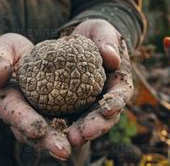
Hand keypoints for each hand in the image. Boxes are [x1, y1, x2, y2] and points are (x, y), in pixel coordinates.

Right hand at [0, 33, 71, 160]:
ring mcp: (43, 114)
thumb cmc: (9, 52)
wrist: (26, 54)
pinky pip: (72, 116)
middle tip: (64, 150)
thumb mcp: (0, 51)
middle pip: (37, 132)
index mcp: (6, 101)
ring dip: (70, 137)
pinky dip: (83, 121)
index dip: (25, 122)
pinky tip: (98, 123)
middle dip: (50, 142)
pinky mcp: (60, 108)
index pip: (13, 114)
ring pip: (57, 129)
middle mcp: (25, 114)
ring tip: (83, 142)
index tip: (37, 130)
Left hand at [66, 19, 134, 145]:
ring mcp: (90, 104)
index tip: (108, 109)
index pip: (121, 94)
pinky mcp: (72, 106)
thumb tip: (112, 58)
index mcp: (119, 80)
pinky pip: (68, 117)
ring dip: (78, 132)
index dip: (116, 103)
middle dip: (95, 127)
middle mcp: (107, 96)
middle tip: (83, 134)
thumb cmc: (95, 33)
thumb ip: (107, 40)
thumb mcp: (102, 29)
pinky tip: (49, 132)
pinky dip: (60, 125)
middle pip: (104, 116)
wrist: (79, 40)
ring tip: (68, 140)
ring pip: (86, 122)